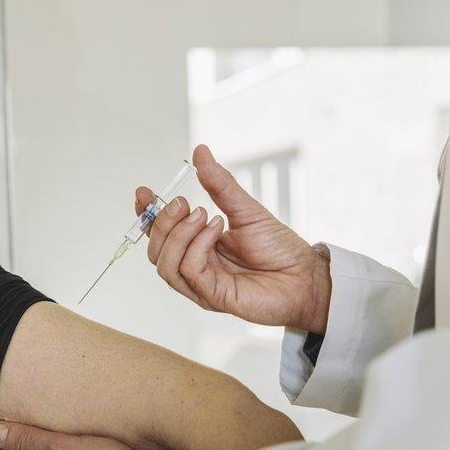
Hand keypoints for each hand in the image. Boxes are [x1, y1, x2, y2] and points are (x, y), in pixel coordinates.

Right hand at [137, 144, 331, 333]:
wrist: (305, 276)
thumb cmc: (279, 249)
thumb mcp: (245, 209)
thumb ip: (219, 185)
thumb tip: (200, 153)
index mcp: (197, 247)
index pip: (159, 234)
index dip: (147, 215)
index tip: (144, 193)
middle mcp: (194, 266)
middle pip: (154, 249)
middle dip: (163, 222)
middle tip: (185, 203)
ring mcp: (200, 284)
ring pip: (164, 263)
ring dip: (179, 234)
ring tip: (204, 214)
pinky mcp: (211, 296)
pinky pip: (189, 270)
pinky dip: (197, 246)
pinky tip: (217, 230)